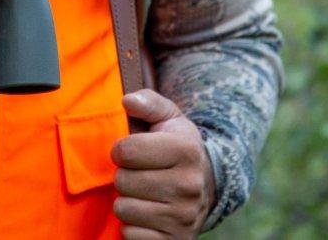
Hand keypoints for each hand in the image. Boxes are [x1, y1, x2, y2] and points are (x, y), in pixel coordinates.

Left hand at [112, 89, 215, 238]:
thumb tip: (127, 100)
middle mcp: (189, 185)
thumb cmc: (176, 147)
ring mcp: (184, 217)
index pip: (125, 151)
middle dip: (125, 176)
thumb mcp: (168, 118)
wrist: (206, 186)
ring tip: (144, 194)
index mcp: (186, 150)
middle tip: (141, 174)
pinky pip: (130, 235)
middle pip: (122, 181)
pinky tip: (148, 214)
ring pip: (123, 209)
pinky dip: (133, 226)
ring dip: (127, 202)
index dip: (122, 150)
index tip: (133, 152)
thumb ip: (148, 102)